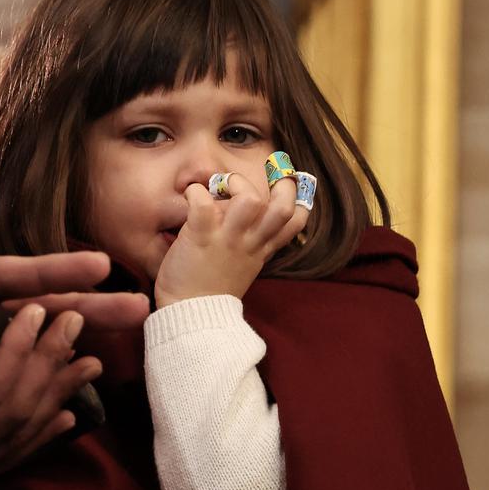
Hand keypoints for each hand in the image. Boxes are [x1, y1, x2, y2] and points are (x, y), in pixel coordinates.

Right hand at [0, 303, 101, 489]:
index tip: (35, 312)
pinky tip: (69, 415)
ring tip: (90, 356)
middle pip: (13, 411)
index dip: (13, 354)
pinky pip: (9, 456)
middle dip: (48, 362)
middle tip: (77, 316)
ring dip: (57, 393)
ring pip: (20, 434)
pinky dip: (44, 432)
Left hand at [153, 168, 304, 306]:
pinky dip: (196, 192)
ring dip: (236, 183)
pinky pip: (204, 203)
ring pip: (251, 200)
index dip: (298, 197)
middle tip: (264, 173)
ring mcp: (227, 239)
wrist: (190, 315)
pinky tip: (190, 195)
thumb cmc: (211, 290)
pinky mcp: (201, 236)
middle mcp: (249, 242)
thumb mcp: (244, 266)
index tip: (288, 181)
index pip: (296, 221)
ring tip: (221, 186)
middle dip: (280, 183)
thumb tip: (254, 219)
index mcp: (260, 249)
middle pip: (283, 208)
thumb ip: (253, 244)